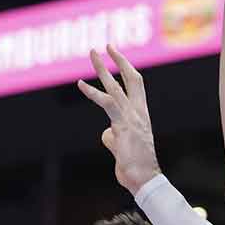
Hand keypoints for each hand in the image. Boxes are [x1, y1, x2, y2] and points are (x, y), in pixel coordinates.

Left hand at [76, 46, 161, 195]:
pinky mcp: (122, 125)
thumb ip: (113, 136)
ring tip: (92, 53)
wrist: (144, 180)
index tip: (117, 56)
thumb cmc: (134, 168)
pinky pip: (106, 103)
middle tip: (106, 45)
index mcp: (141, 115)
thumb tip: (106, 133)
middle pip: (131, 78)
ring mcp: (131, 118)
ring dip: (103, 68)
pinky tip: (81, 83)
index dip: (127, 68)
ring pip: (116, 86)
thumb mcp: (122, 149)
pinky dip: (92, 92)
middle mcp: (138, 113)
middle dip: (119, 60)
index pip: (136, 85)